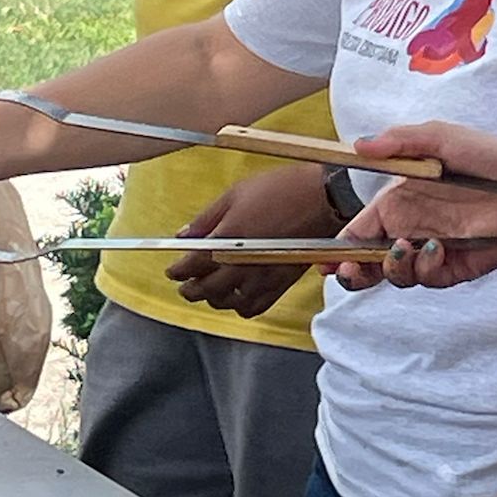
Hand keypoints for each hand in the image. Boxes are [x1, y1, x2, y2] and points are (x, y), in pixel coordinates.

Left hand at [166, 164, 335, 319]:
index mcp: (227, 241)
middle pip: (207, 289)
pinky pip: (255, 307)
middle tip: (183, 286)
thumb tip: (184, 235)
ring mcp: (263, 278)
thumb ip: (207, 218)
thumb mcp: (235, 194)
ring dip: (213, 299)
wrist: (324, 198)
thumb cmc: (282, 190)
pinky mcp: (282, 284)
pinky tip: (237, 298)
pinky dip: (241, 307)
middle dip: (190, 289)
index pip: (192, 266)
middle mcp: (242, 265)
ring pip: (228, 302)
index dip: (177, 270)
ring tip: (208, 292)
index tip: (171, 270)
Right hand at [331, 124, 496, 294]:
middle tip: (349, 269)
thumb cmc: (485, 156)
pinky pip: (426, 278)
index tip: (325, 259)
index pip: (358, 231)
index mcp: (397, 203)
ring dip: (391, 267)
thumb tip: (358, 146)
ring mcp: (430, 252)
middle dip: (353, 271)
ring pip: (393, 275)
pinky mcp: (452, 269)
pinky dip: (424, 267)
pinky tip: (438, 248)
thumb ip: (398, 141)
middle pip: (368, 262)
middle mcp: (409, 230)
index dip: (339, 248)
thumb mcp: (438, 138)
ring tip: (404, 248)